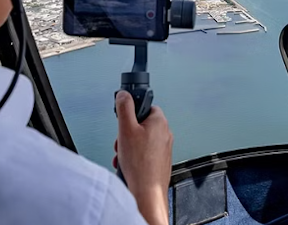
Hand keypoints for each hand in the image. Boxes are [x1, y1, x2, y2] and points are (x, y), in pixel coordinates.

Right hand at [114, 91, 172, 224]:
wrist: (147, 192)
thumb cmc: (140, 165)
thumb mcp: (125, 129)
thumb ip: (124, 107)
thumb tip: (124, 94)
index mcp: (160, 121)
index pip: (145, 106)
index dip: (132, 113)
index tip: (125, 120)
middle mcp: (165, 134)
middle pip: (141, 125)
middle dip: (127, 133)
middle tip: (122, 142)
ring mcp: (163, 149)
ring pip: (141, 140)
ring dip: (128, 147)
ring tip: (124, 156)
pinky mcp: (160, 161)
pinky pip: (144, 153)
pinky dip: (134, 157)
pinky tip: (128, 166)